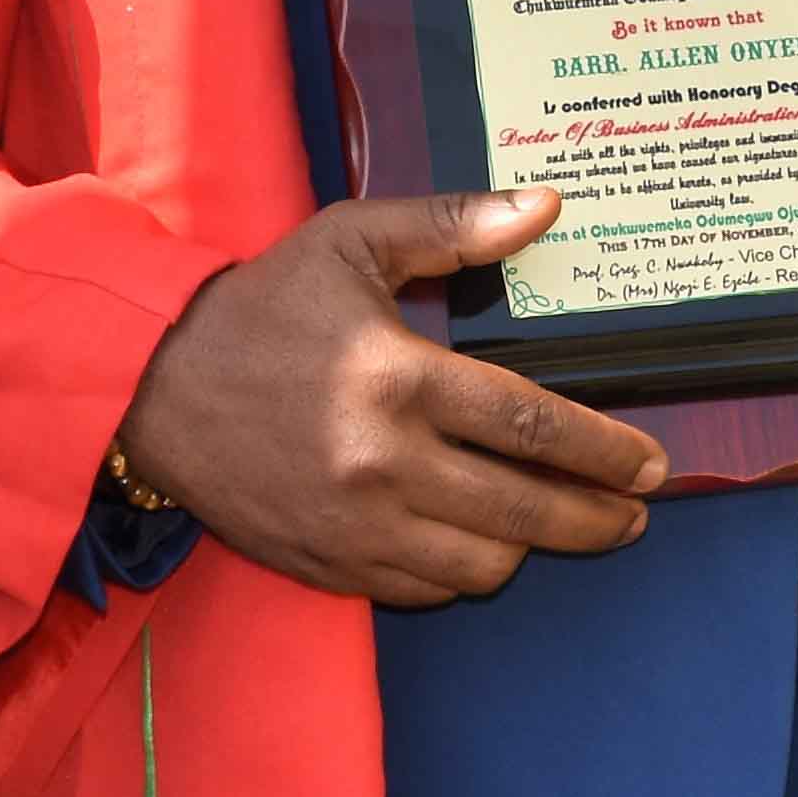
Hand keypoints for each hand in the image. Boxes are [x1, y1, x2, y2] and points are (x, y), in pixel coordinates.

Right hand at [117, 191, 665, 606]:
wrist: (148, 384)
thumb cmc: (259, 306)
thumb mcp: (350, 241)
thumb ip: (452, 225)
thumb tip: (544, 207)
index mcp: (398, 378)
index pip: (532, 426)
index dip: (604, 451)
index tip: (649, 462)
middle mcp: (382, 462)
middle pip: (524, 512)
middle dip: (596, 518)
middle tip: (636, 512)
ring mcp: (354, 524)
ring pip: (481, 565)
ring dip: (529, 548)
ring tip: (555, 524)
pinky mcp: (327, 563)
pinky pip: (424, 589)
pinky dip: (462, 572)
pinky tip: (479, 543)